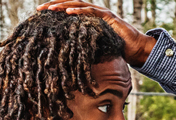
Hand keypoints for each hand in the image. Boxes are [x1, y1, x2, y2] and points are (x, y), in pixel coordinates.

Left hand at [37, 0, 155, 67]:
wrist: (136, 49)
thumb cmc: (116, 51)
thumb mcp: (95, 48)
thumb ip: (84, 47)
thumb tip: (68, 59)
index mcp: (89, 19)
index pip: (69, 11)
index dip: (55, 11)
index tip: (40, 15)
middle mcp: (93, 13)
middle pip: (70, 4)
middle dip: (54, 5)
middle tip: (39, 9)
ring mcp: (101, 13)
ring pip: (78, 4)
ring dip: (63, 5)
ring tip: (50, 8)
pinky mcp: (108, 17)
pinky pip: (91, 12)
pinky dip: (79, 11)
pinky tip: (68, 12)